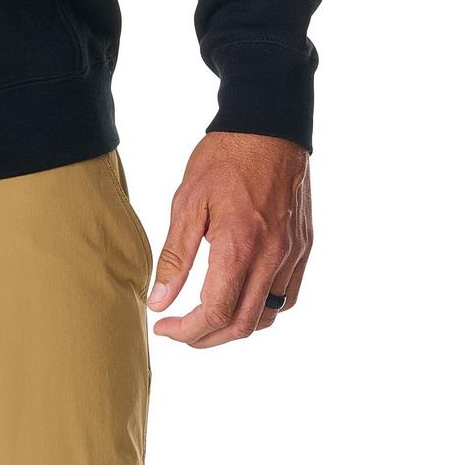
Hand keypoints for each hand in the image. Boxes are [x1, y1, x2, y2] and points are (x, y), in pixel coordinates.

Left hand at [147, 132, 311, 347]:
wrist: (269, 126)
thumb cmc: (224, 159)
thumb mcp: (187, 201)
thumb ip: (175, 257)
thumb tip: (160, 302)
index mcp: (240, 246)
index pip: (216, 313)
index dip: (187, 331)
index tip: (164, 328)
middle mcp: (272, 257)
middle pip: (243, 324)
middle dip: (207, 337)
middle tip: (181, 331)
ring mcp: (293, 254)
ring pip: (268, 315)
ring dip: (236, 326)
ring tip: (207, 317)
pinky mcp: (303, 246)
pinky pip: (288, 295)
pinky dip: (263, 308)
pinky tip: (241, 297)